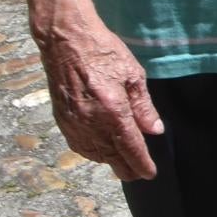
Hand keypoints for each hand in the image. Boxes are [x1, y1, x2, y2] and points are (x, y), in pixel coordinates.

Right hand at [38, 20, 164, 180]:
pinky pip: (79, 145)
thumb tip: (154, 130)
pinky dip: (92, 152)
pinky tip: (100, 150)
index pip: (130, 148)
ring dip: (109, 161)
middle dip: (126, 168)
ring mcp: (74, 124)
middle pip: (111, 157)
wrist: (66, 42)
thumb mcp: (133, 75)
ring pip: (94, 154)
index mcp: (113, 112)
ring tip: (122, 162)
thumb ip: (144, 107)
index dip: (141, 164)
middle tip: (138, 172)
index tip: (150, 173)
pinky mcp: (62, 120)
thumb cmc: (103, 52)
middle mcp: (91, 124)